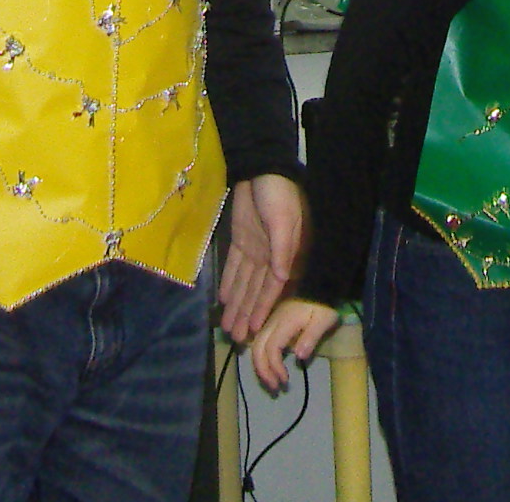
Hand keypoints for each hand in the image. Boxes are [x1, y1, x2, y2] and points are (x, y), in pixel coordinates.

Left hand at [218, 175, 305, 340]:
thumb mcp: (285, 221)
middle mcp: (269, 257)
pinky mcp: (241, 240)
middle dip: (247, 314)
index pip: (270, 289)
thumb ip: (282, 251)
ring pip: (244, 283)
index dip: (262, 310)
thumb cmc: (279, 195)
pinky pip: (234, 267)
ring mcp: (255, 249)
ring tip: (229, 327)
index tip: (254, 331)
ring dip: (237, 304)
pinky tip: (224, 300)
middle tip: (237, 339)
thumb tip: (281, 280)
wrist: (264, 170)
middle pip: (255, 291)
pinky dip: (229, 283)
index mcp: (283, 255)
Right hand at [249, 296, 339, 392]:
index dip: (275, 367)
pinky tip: (269, 365)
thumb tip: (298, 356)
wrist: (319, 281)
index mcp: (285, 321)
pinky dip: (261, 355)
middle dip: (263, 370)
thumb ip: (311, 337)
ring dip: (261, 365)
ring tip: (272, 381)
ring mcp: (270, 319)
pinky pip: (260, 338)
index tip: (285, 380)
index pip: (272, 348)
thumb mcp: (324, 319)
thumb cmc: (323, 302)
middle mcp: (272, 320)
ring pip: (256, 344)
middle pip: (257, 347)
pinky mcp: (272, 319)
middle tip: (274, 388)